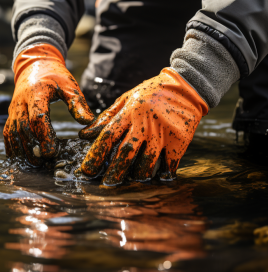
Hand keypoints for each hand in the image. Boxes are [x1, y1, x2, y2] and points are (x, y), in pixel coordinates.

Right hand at [3, 44, 94, 164]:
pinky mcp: (11, 114)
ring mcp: (14, 108)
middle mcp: (21, 102)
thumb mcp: (69, 85)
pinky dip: (11, 146)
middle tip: (44, 162)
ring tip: (33, 164)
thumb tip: (89, 122)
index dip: (44, 136)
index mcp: (36, 93)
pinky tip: (19, 159)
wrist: (35, 64)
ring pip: (13, 132)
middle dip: (32, 147)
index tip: (52, 151)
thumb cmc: (55, 76)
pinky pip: (7, 132)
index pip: (37, 117)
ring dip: (21, 150)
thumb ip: (78, 104)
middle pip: (23, 128)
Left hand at [79, 68, 207, 185]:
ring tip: (133, 178)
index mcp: (130, 112)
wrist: (186, 88)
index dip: (96, 154)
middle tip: (107, 183)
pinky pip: (169, 164)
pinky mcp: (179, 141)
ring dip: (139, 174)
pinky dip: (163, 173)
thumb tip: (85, 134)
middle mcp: (146, 123)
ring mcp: (163, 133)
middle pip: (127, 152)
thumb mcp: (127, 98)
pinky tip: (158, 176)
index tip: (87, 169)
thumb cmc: (152, 93)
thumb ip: (106, 117)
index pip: (109, 135)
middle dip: (115, 171)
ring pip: (147, 162)